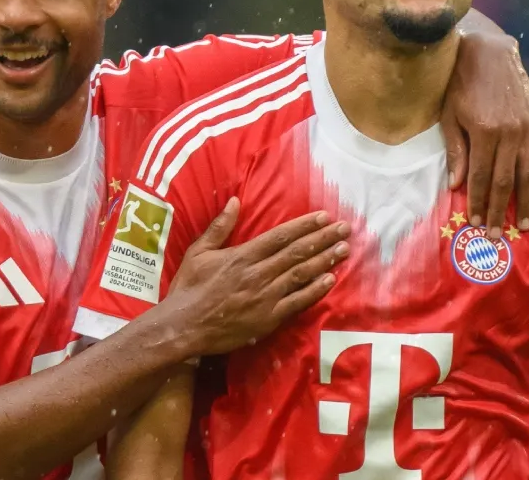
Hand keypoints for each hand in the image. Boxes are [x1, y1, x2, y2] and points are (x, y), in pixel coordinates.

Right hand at [164, 199, 349, 355]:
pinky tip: (330, 281)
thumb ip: (219, 227)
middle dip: (323, 239)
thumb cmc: (188, 288)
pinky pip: (297, 302)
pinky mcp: (268, 318)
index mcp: (243, 255)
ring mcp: (265, 297)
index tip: (323, 216)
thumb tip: (235, 201)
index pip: (281, 236)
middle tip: (345, 228)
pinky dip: (315, 290)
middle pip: (297, 253)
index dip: (304, 225)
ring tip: (344, 250)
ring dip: (325, 260)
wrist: (183, 327)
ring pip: (301, 275)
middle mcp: (258, 273)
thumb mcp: (199, 252)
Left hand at [442, 31, 528, 237]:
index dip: (478, 203)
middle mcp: (511, 133)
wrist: (490, 51)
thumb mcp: (450, 114)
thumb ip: (456, 150)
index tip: (475, 223)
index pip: (480, 177)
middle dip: (500, 211)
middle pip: (506, 182)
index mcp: (485, 132)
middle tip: (495, 235)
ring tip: (522, 225)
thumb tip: (456, 185)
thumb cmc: (461, 82)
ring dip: (526, 202)